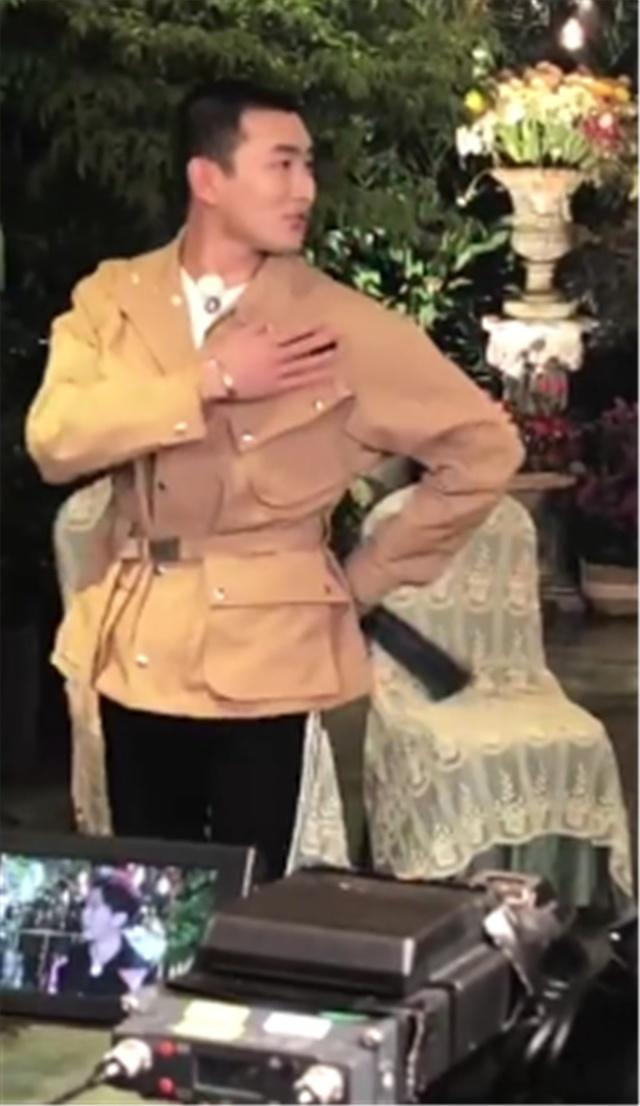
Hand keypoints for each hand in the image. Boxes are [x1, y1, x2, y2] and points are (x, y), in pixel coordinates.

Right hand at [201, 322, 338, 400]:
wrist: (212, 376)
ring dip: (326, 357)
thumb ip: (258, 327)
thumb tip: (274, 322)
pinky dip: (316, 378)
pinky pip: (300, 381)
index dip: (314, 324)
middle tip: (343, 333)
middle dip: (325, 339)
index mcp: (267, 337)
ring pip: (308, 363)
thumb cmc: (222, 353)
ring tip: (342, 352)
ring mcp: (278, 372)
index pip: (297, 329)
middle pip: (307, 345)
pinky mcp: (276, 387)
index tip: (329, 320)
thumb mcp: (239, 332)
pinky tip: (330, 376)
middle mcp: (277, 354)